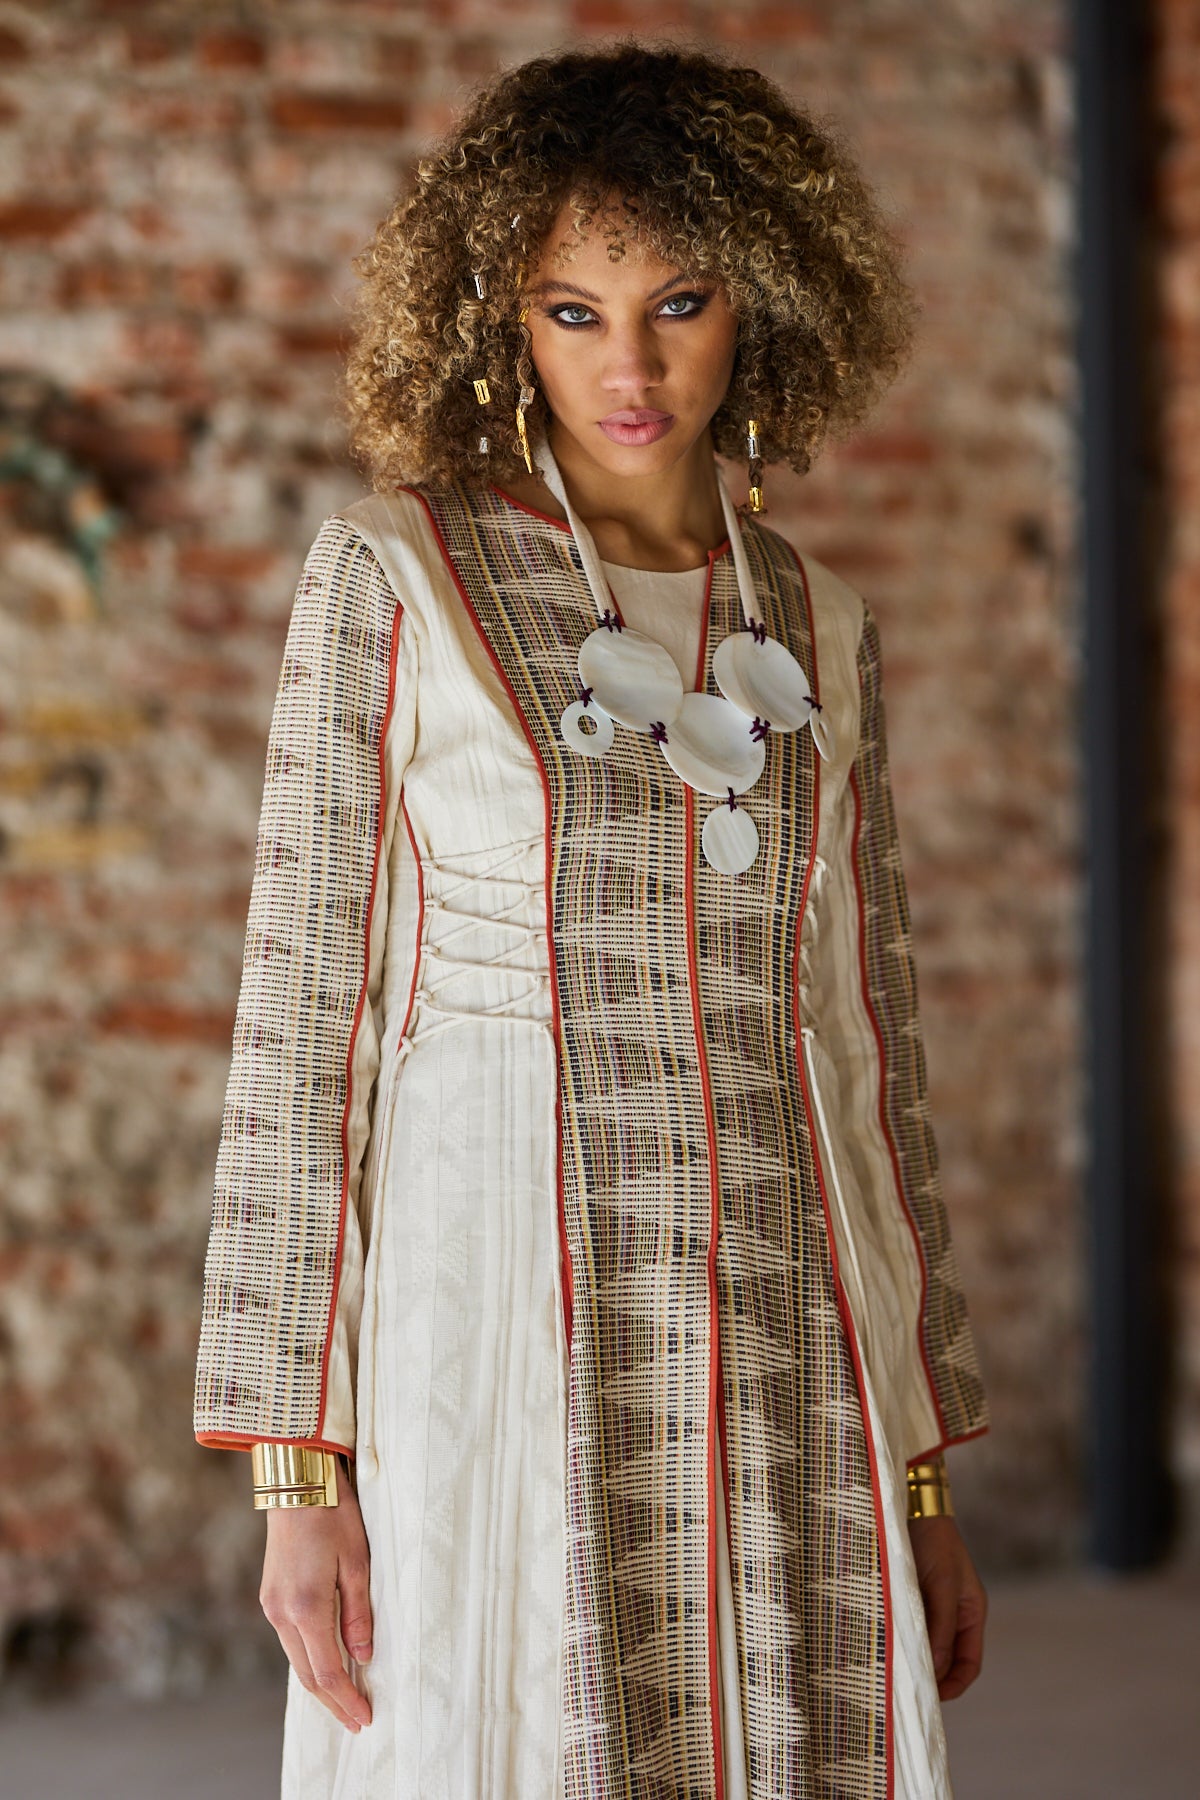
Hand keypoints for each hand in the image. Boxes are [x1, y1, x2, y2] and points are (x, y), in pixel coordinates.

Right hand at [258, 1458, 373, 1732]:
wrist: (296, 1479)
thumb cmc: (333, 1513)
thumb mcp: (357, 1562)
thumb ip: (358, 1614)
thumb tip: (362, 1657)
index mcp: (306, 1608)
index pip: (327, 1672)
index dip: (346, 1701)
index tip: (365, 1719)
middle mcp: (282, 1613)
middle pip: (307, 1674)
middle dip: (333, 1702)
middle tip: (357, 1720)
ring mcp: (272, 1605)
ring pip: (296, 1659)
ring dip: (320, 1682)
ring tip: (346, 1699)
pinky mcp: (270, 1595)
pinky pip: (290, 1639)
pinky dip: (309, 1658)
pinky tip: (325, 1662)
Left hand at [907, 1514, 985, 1701]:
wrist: (911, 1505)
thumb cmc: (933, 1542)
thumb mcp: (941, 1584)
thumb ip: (941, 1626)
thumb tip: (936, 1668)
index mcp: (972, 1613)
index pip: (969, 1663)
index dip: (954, 1685)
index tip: (933, 1698)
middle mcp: (953, 1615)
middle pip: (945, 1660)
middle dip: (930, 1676)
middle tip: (905, 1689)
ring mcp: (930, 1607)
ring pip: (924, 1646)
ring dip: (911, 1658)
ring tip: (892, 1671)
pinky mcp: (908, 1598)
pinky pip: (907, 1629)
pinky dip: (899, 1640)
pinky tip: (884, 1646)